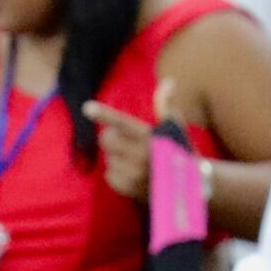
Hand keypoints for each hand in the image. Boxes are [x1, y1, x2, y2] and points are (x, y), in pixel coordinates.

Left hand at [84, 79, 178, 202]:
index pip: (123, 122)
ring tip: (134, 159)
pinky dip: (116, 172)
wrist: (184, 187)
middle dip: (111, 136)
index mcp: (151, 139)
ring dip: (116, 156)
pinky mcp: (126, 188)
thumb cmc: (178, 152)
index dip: (105, 114)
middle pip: (106, 139)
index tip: (86, 107)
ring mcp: (131, 174)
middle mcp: (139, 156)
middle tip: (125, 139)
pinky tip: (131, 172)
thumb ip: (167, 106)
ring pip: (108, 157)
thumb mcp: (175, 128)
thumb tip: (168, 82)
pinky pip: (108, 174)